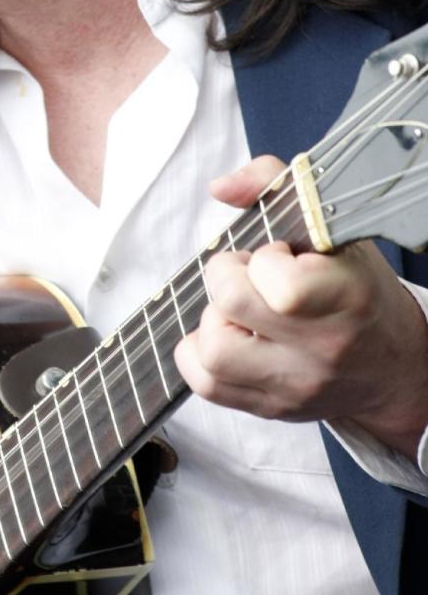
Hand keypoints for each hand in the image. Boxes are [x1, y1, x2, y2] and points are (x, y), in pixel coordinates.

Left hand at [173, 155, 427, 462]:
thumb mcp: (334, 229)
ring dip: (213, 319)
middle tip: (249, 276)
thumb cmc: (360, 292)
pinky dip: (200, 353)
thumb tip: (220, 186)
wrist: (394, 368)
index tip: (280, 255)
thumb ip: (275, 185)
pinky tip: (230, 335)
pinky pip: (205, 384)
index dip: (264, 259)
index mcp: (346, 298)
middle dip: (226, 278)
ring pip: (212, 350)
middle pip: (229, 306)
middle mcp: (321, 348)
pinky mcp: (271, 409)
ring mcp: (295, 385)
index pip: (280, 283)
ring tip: (240, 311)